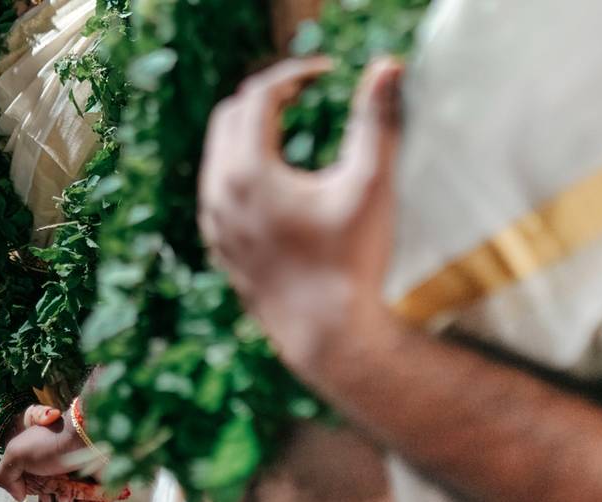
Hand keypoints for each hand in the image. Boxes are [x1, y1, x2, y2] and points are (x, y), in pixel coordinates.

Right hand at [0, 404, 112, 501]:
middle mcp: (67, 478)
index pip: (42, 499)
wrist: (85, 434)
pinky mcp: (102, 491)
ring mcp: (86, 485)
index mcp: (48, 471)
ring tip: (69, 495)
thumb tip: (19, 497)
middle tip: (54, 493)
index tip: (42, 493)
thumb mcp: (16, 453)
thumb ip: (4, 476)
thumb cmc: (50, 442)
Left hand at [198, 57, 403, 372]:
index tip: (327, 73)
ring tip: (290, 125)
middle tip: (306, 91)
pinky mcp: (218, 246)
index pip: (260, 96)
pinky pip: (217, 189)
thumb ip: (377, 120)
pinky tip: (275, 177)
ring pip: (218, 153)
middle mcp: (217, 194)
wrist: (326, 337)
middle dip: (267, 96)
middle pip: (230, 116)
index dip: (294, 75)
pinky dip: (241, 167)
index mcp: (247, 173)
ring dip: (250, 130)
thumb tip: (388, 66)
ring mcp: (213, 224)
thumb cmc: (351, 262)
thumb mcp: (369, 186)